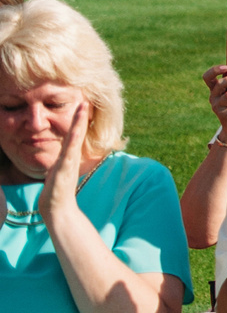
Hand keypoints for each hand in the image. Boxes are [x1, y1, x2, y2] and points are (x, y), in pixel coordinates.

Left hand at [37, 96, 88, 226]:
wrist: (58, 211)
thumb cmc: (55, 194)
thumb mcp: (56, 174)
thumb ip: (59, 165)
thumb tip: (59, 159)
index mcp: (67, 158)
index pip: (73, 135)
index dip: (78, 121)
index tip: (81, 106)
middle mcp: (70, 158)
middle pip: (77, 133)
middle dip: (81, 118)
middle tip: (85, 101)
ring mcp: (68, 164)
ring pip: (74, 139)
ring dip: (79, 123)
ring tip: (82, 109)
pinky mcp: (64, 171)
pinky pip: (69, 152)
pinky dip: (74, 141)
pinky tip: (76, 132)